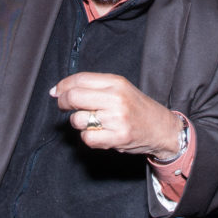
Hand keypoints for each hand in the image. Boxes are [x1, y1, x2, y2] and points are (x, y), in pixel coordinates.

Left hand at [50, 72, 181, 158]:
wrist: (161, 128)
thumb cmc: (136, 108)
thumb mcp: (119, 89)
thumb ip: (93, 87)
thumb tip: (58, 90)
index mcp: (116, 82)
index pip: (80, 79)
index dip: (63, 86)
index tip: (56, 92)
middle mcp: (116, 98)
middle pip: (74, 97)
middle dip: (63, 103)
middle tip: (65, 107)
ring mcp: (117, 119)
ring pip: (78, 120)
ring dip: (79, 123)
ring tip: (92, 122)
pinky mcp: (117, 137)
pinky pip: (87, 138)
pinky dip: (88, 137)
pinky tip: (99, 133)